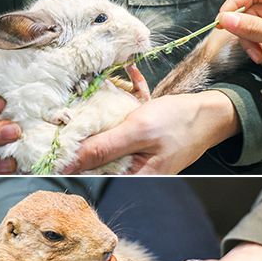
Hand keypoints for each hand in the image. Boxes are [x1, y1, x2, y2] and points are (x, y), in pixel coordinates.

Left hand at [65, 92, 239, 174]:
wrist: (211, 114)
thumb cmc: (180, 123)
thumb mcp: (138, 131)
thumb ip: (105, 147)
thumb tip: (72, 162)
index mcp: (134, 177)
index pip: (92, 175)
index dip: (70, 162)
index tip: (49, 148)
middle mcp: (134, 171)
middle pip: (96, 159)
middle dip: (83, 137)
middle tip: (66, 117)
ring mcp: (139, 157)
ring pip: (107, 141)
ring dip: (101, 118)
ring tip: (100, 99)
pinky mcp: (142, 142)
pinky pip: (122, 129)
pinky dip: (121, 108)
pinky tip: (129, 83)